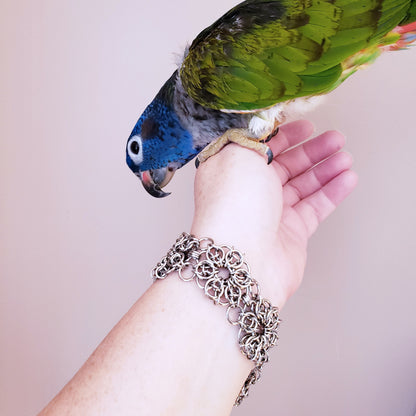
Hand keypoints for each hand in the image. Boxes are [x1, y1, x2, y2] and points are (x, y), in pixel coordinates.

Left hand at [191, 120, 357, 307]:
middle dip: (312, 151)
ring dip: (325, 170)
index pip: (259, 148)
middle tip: (336, 139)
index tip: (306, 126)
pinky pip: (315, 207)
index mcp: (230, 171)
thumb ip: (251, 137)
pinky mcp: (290, 233)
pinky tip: (346, 179)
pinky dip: (331, 192)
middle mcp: (249, 192)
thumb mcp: (238, 154)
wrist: (243, 258)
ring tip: (345, 158)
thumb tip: (261, 128)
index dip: (283, 135)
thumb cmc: (234, 205)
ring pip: (303, 186)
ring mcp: (270, 213)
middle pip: (285, 165)